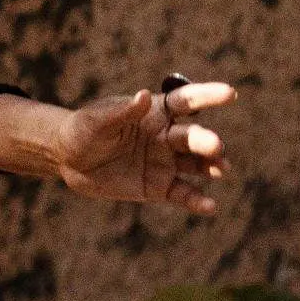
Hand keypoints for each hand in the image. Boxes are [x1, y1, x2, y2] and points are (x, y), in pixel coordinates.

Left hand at [0, 74, 235, 215]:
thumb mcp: (97, 120)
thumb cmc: (83, 130)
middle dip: (206, 141)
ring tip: (222, 169)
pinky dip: (197, 200)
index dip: (208, 96)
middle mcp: (167, 136)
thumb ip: (121, 111)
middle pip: (193, 136)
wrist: (69, 161)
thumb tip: (142, 97)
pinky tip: (210, 206)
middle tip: (216, 147)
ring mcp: (165, 162)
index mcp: (156, 112)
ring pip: (195, 164)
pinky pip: (182, 194)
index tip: (230, 94)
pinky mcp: (159, 187)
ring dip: (210, 166)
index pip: (187, 102)